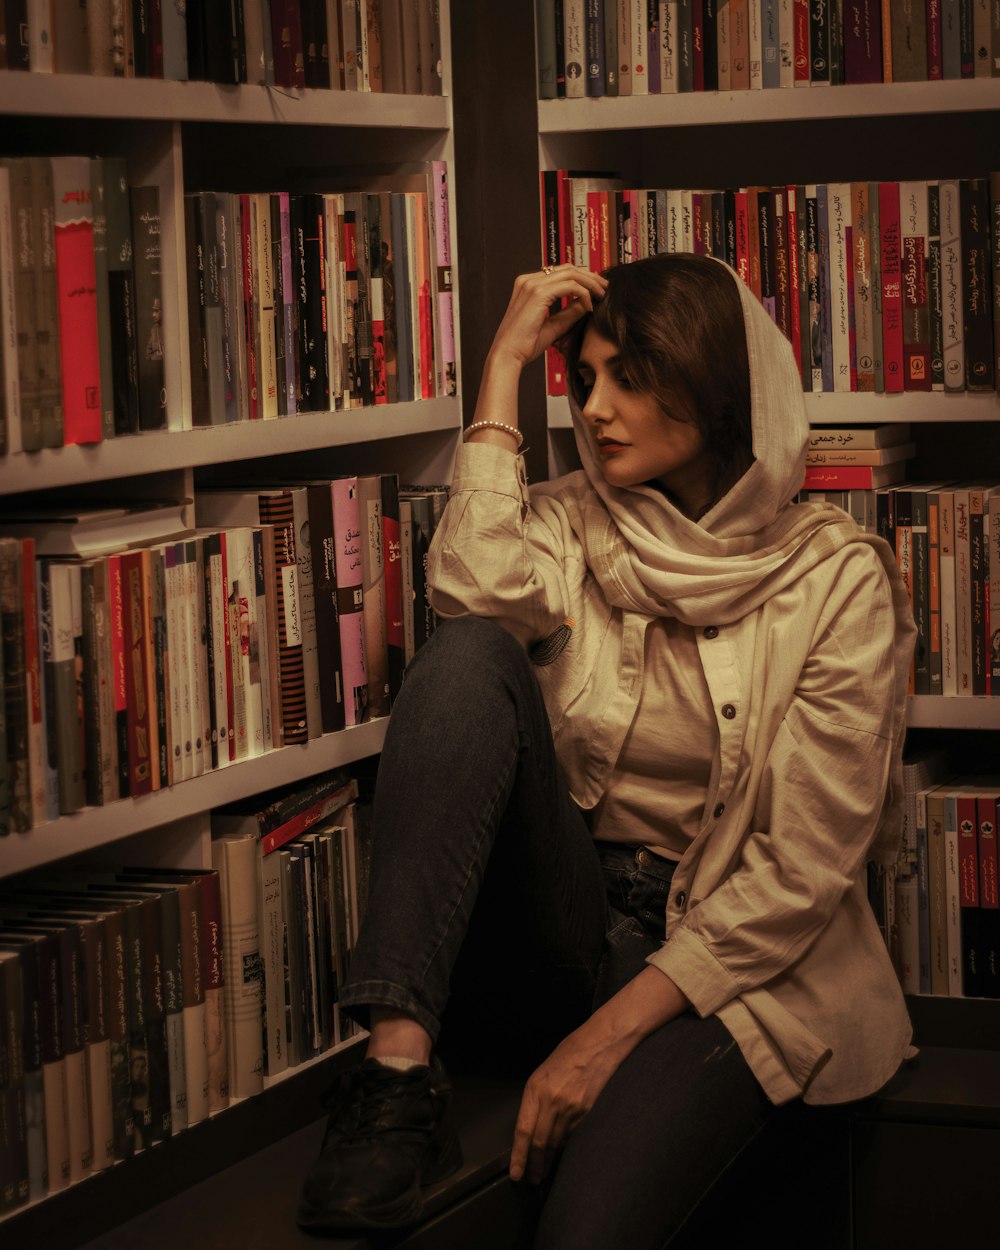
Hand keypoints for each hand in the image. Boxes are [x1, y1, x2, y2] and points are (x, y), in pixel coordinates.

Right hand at [488, 264, 607, 371]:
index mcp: (528, 284)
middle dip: (590, 277)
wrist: (508, 355)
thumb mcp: (554, 325)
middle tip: (605, 288)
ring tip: (601, 296)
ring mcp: (532, 284)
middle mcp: (528, 280)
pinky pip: (570, 286)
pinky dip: (583, 294)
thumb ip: (570, 312)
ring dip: (590, 283)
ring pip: (571, 274)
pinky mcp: (538, 293)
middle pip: (568, 268)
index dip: (582, 277)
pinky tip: (589, 307)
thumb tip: (587, 302)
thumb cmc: (525, 345)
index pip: (560, 272)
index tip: (596, 289)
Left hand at [509, 1018, 622, 1185]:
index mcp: (536, 1088)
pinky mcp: (588, 1112)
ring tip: (543, 1170)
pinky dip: (565, 1146)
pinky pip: (573, 1136)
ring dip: (549, 1160)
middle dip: (534, 1165)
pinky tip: (561, 1152)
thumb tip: (531, 1127)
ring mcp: (572, 1108)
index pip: (523, 1130)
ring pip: (557, 1143)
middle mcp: (552, 1100)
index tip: (516, 1173)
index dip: (519, 1155)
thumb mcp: (543, 1072)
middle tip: (531, 1179)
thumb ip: (536, 1099)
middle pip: (540, 1143)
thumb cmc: (570, 1053)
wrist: (600, 1043)